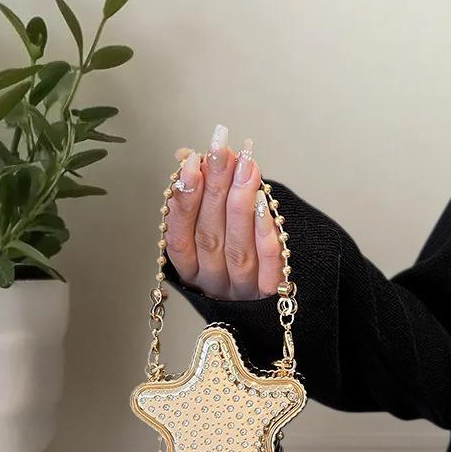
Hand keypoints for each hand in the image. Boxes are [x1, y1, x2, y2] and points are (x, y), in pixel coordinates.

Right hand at [165, 123, 283, 300]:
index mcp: (191, 269)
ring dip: (240, 202)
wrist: (270, 301)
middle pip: (209, 236)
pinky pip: (268, 262)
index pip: (180, 235)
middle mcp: (213, 281)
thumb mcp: (212, 227)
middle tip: (221, 150)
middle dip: (214, 188)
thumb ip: (201, 194)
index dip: (184, 199)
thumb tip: (186, 156)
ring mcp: (241, 289)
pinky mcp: (269, 292)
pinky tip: (263, 201)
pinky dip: (264, 231)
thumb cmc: (234, 256)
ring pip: (237, 248)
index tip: (191, 162)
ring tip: (245, 165)